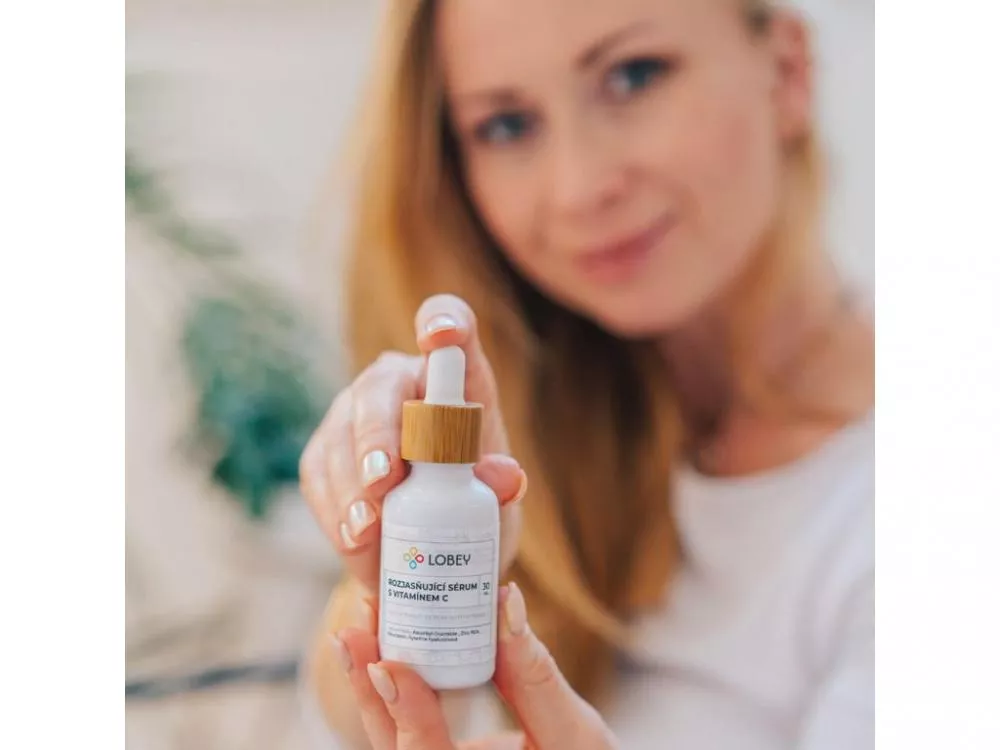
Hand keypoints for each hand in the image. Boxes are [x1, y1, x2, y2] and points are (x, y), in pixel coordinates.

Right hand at [299, 294, 526, 593]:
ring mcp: (357, 411)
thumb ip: (500, 488)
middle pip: (381, 387)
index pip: (452, 325)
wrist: (434, 551)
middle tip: (383, 482)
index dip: (445, 320)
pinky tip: (352, 538)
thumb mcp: (496, 506)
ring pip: (342, 432)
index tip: (441, 334)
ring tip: (368, 532)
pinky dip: (333, 508)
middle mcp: (402, 382)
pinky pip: (318, 471)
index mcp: (458, 378)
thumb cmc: (472, 510)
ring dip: (351, 485)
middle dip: (377, 434)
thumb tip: (506, 475)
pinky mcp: (326, 448)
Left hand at [332, 584, 618, 749]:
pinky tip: (385, 654)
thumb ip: (538, 678)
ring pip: (392, 744)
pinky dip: (392, 698)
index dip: (404, 714)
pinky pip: (408, 737)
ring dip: (373, 689)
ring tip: (361, 632)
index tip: (387, 664)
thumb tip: (506, 601)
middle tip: (355, 629)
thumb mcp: (579, 734)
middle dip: (369, 689)